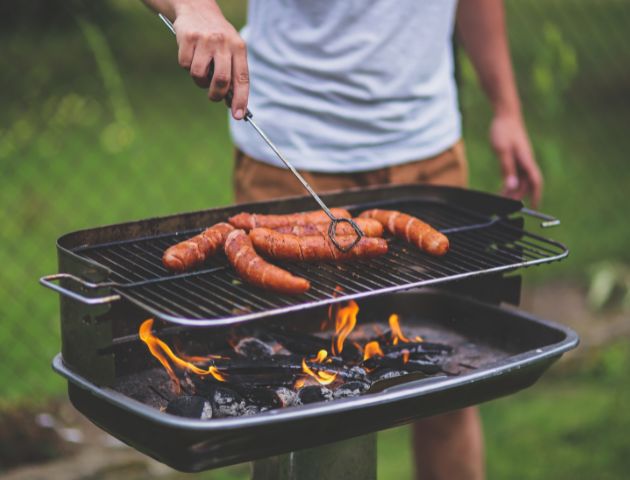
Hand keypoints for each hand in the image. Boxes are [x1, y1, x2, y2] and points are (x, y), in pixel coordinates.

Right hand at [173, 1, 248, 119]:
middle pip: (221, 81)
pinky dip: (186, 65)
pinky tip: (190, 54)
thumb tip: (231, 103)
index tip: (238, 115)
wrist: (196, 8)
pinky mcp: (188, 38)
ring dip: (199, 80)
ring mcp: (206, 40)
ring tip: (201, 69)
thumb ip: (232, 73)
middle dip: (216, 94)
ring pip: (200, 75)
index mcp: (239, 48)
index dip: (241, 99)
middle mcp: (224, 43)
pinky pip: (185, 65)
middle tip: (213, 97)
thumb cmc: (217, 38)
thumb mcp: (230, 50)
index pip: (242, 79)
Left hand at [489, 113, 542, 207]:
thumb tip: (512, 186)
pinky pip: (516, 174)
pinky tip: (503, 188)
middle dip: (518, 196)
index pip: (535, 182)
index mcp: (526, 160)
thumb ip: (507, 168)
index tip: (534, 207)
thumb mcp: (502, 150)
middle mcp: (526, 162)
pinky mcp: (516, 157)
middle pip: (526, 184)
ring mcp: (522, 159)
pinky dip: (510, 182)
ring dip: (513, 190)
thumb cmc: (504, 130)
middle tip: (505, 205)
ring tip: (501, 198)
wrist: (505, 115)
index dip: (536, 195)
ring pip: (521, 180)